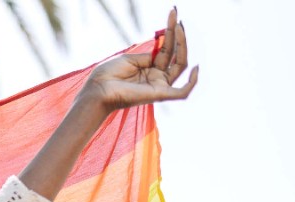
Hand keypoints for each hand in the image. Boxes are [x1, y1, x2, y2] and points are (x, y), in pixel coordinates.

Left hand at [81, 8, 196, 113]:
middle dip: (178, 34)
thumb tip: (162, 51)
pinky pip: (182, 92)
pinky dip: (192, 82)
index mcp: (149, 69)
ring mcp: (159, 86)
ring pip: (180, 65)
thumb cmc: (108, 75)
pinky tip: (196, 67)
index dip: (170, 32)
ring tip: (179, 27)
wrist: (97, 89)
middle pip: (176, 55)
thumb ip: (148, 56)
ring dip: (182, 45)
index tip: (172, 14)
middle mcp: (156, 77)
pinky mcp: (159, 95)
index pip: (166, 49)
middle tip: (176, 15)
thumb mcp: (129, 59)